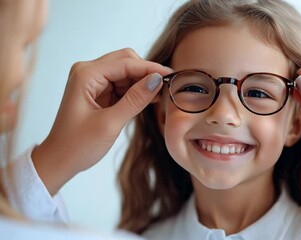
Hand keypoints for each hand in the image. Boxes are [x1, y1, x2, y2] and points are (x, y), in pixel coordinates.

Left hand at [32, 48, 172, 194]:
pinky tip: (150, 99)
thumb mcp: (110, 124)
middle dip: (147, 72)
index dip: (151, 68)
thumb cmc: (78, 145)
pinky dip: (137, 90)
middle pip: (126, 61)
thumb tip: (157, 80)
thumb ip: (135, 100)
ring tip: (161, 95)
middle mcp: (88, 72)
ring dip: (143, 81)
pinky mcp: (99, 91)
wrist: (59, 160)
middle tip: (168, 86)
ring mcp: (93, 81)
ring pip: (127, 72)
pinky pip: (123, 84)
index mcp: (86, 75)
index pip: (126, 63)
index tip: (173, 75)